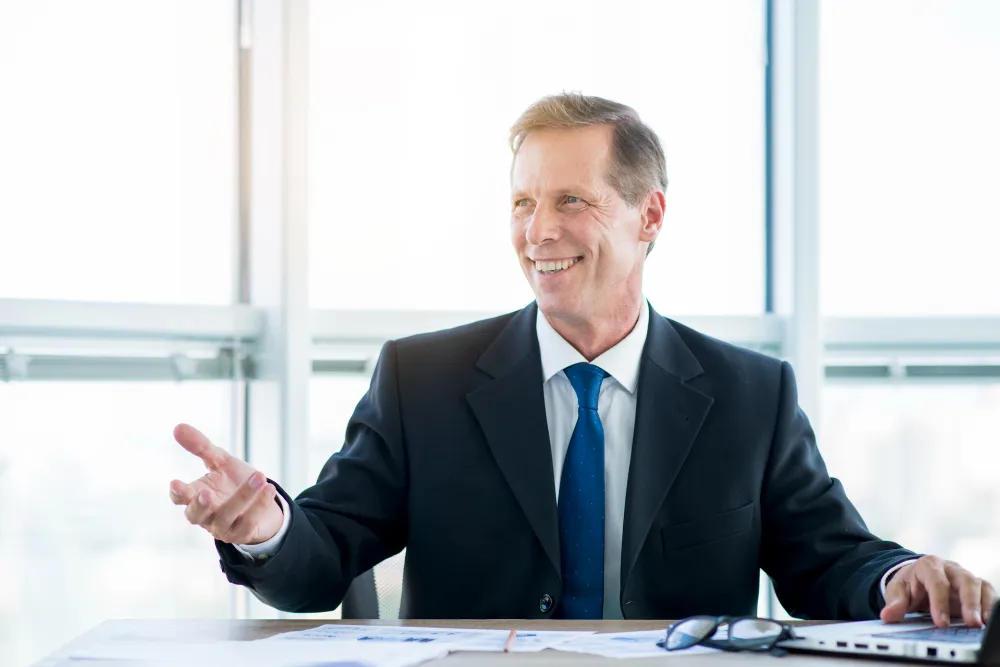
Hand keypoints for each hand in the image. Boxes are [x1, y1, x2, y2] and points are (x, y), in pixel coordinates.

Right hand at [168, 423, 283, 544]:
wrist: (262, 500)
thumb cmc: (234, 481)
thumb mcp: (220, 461)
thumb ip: (201, 446)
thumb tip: (178, 426)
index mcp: (196, 496)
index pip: (180, 497)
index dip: (178, 492)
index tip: (175, 483)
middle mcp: (206, 515)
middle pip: (196, 515)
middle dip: (200, 505)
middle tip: (206, 493)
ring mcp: (223, 526)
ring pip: (227, 515)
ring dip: (243, 496)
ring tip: (259, 477)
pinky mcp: (243, 533)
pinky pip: (249, 522)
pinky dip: (259, 505)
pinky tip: (269, 488)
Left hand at [881, 556, 997, 627]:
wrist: (917, 578)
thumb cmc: (909, 584)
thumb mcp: (897, 591)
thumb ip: (894, 602)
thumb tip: (887, 615)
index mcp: (928, 565)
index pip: (936, 581)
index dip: (939, 602)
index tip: (940, 622)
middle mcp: (949, 568)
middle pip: (964, 580)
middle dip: (969, 602)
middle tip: (971, 623)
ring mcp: (964, 576)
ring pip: (979, 585)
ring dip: (982, 605)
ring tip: (981, 624)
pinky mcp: (975, 587)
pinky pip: (987, 592)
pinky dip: (989, 605)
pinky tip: (987, 620)